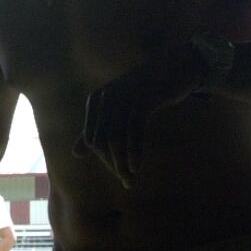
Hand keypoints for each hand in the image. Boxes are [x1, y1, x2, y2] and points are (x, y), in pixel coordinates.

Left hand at [76, 45, 200, 184]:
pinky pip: (134, 130)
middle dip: (112, 164)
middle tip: (127, 182)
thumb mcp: (118, 109)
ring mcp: (124, 97)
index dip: (103, 159)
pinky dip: (134, 151)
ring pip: (117, 138)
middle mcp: (106, 97)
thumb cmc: (145, 92)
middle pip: (102, 140)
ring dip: (122, 162)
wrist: (175, 68)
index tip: (119, 173)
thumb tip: (74, 153)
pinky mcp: (143, 99)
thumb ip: (96, 130)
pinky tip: (136, 166)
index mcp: (96, 100)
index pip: (92, 139)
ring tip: (130, 179)